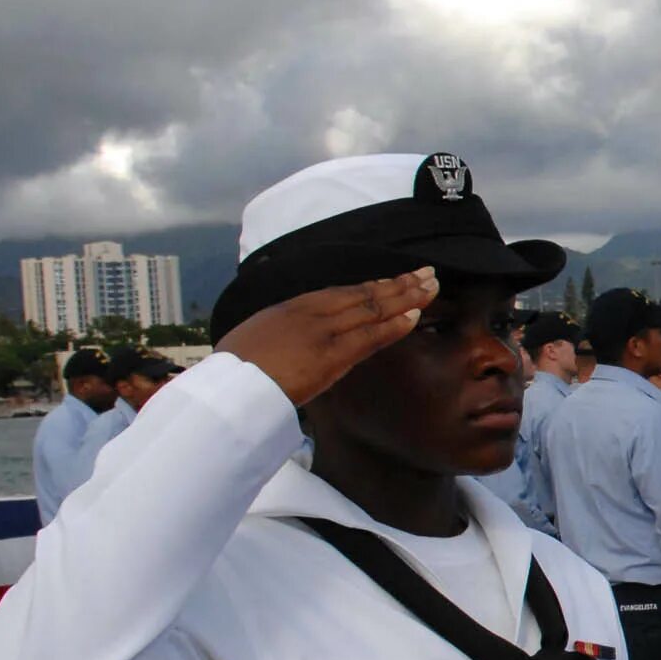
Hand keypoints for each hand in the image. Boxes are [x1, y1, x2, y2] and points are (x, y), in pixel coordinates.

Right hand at [221, 270, 439, 405]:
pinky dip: (394, 325)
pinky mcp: (332, 355)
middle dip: (398, 284)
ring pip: (372, 309)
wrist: (229, 385)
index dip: (372, 286)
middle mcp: (312, 312)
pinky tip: (415, 316)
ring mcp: (324, 332)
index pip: (342, 293)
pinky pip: (370, 337)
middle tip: (426, 274)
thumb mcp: (256, 338)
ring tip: (431, 287)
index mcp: (292, 308)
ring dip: (406, 298)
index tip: (394, 281)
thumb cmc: (236, 369)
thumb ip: (280, 333)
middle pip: (364, 294)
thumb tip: (290, 340)